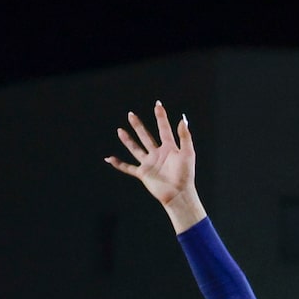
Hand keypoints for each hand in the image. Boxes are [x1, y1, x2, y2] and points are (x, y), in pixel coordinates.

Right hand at [106, 102, 203, 228]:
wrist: (179, 193)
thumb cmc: (186, 175)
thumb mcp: (188, 153)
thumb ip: (185, 136)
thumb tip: (182, 119)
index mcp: (169, 148)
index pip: (163, 129)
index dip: (161, 116)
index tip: (157, 104)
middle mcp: (157, 154)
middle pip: (146, 136)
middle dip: (138, 125)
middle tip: (130, 114)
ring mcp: (149, 163)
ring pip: (136, 148)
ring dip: (127, 140)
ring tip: (120, 130)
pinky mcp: (143, 173)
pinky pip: (128, 167)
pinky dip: (118, 164)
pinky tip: (109, 159)